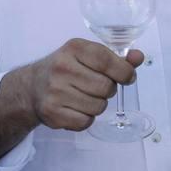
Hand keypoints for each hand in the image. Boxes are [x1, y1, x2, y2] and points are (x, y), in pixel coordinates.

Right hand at [17, 39, 142, 131]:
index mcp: (74, 48)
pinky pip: (86, 122)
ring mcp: (55, 91)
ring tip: (84, 97)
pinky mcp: (52, 113)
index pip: (107, 61)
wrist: (32, 87)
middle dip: (108, 90)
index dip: (124, 72)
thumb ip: (116, 58)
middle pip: (106, 87)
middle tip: (97, 87)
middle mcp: (62, 68)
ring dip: (97, 105)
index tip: (127, 77)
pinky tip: (75, 108)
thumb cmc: (66, 69)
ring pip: (98, 107)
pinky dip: (86, 118)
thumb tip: (139, 57)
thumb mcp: (88, 56)